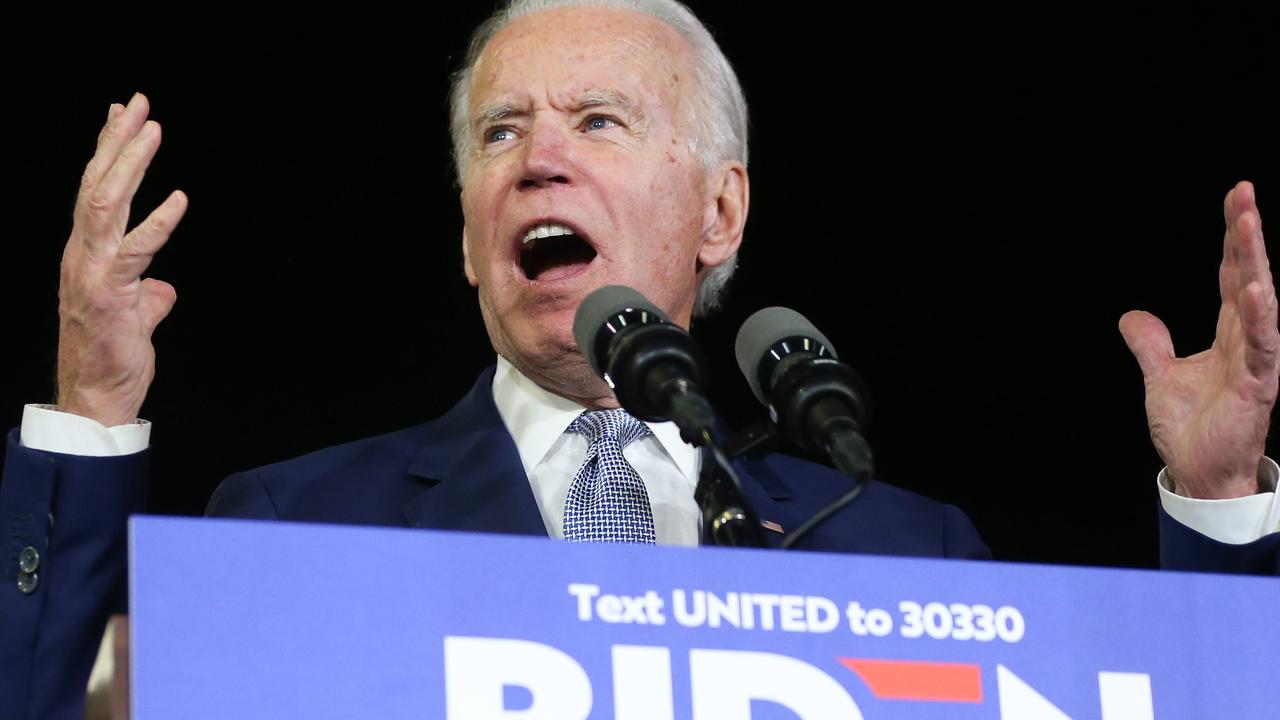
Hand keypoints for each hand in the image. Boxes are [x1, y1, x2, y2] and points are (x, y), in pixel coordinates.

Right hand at [56, 93, 186, 426]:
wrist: (96, 400)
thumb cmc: (113, 360)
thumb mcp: (135, 319)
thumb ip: (147, 297)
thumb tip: (162, 291)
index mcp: (86, 255)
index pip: (94, 191)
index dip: (107, 150)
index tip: (120, 113)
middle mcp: (82, 255)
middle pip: (96, 185)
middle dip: (116, 140)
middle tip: (138, 103)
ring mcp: (92, 272)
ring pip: (106, 205)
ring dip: (130, 164)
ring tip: (152, 129)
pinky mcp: (111, 295)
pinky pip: (135, 251)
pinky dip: (158, 223)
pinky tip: (179, 198)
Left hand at [1120, 181, 1276, 498]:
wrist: (1199, 472)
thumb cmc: (1192, 428)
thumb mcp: (1160, 377)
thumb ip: (1151, 344)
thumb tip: (1131, 317)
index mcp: (1228, 334)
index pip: (1229, 275)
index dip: (1232, 239)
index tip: (1234, 200)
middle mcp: (1247, 340)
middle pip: (1247, 275)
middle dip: (1246, 234)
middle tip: (1244, 192)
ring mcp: (1257, 360)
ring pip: (1258, 300)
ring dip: (1254, 261)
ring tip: (1249, 221)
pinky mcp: (1258, 385)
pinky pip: (1262, 344)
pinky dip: (1258, 316)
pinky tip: (1252, 287)